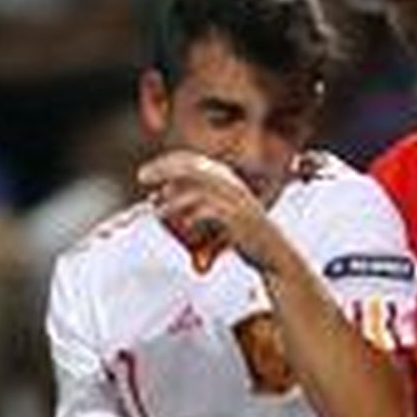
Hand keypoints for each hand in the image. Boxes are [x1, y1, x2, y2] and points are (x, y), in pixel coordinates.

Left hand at [137, 151, 279, 263]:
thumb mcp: (216, 215)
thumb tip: (155, 200)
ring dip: (173, 199)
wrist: (274, 256)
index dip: (165, 163)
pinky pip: (208, 211)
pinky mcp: (238, 218)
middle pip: (191, 167)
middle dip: (163, 169)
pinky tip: (183, 226)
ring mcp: (235, 200)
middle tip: (142, 177)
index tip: (144, 174)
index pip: (191, 160)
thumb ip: (187, 205)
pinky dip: (191, 217)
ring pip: (196, 189)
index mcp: (226, 178)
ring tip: (158, 211)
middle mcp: (230, 184)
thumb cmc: (243, 238)